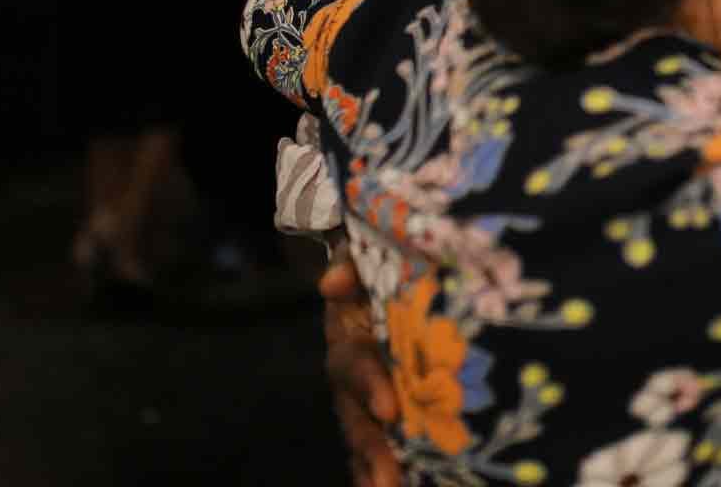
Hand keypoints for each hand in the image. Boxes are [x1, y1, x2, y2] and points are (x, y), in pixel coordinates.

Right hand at [320, 248, 400, 486]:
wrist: (380, 268)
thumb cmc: (378, 261)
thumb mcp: (365, 255)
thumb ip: (351, 263)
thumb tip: (332, 283)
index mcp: (349, 333)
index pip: (353, 364)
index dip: (368, 385)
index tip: (388, 409)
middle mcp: (351, 369)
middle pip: (354, 413)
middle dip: (371, 445)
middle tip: (388, 477)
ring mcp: (363, 393)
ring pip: (363, 435)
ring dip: (373, 466)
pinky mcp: (380, 409)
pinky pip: (374, 444)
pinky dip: (375, 468)